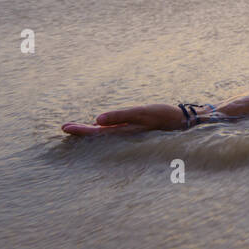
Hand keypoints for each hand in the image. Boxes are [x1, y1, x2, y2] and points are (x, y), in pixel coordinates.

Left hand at [62, 104, 185, 135]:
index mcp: (123, 132)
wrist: (183, 123)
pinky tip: (101, 128)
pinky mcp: (136, 131)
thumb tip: (97, 120)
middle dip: (82, 132)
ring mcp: (130, 134)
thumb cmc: (163, 116)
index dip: (80, 130)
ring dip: (91, 132)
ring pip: (105, 135)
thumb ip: (120, 116)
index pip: (96, 133)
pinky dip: (104, 130)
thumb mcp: (142, 112)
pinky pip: (114, 133)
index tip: (65, 127)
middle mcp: (125, 136)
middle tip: (65, 127)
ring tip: (78, 129)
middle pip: (98, 135)